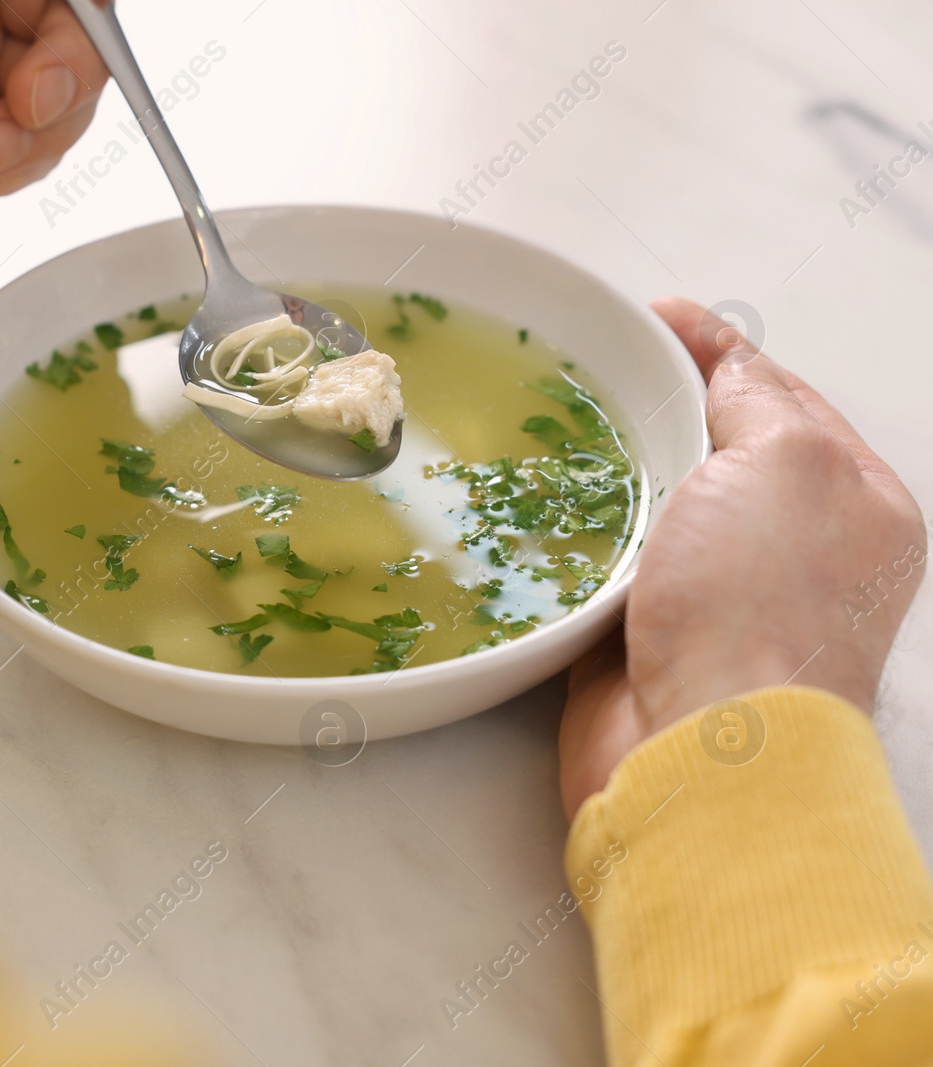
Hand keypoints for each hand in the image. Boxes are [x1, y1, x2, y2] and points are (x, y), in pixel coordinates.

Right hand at [558, 298, 927, 817]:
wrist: (704, 749)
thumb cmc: (760, 605)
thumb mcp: (785, 460)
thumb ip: (755, 396)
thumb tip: (715, 362)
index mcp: (853, 501)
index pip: (781, 396)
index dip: (717, 349)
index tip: (652, 316)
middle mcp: (790, 549)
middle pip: (712, 448)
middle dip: (655, 409)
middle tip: (593, 371)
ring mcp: (714, 596)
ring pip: (650, 505)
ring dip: (606, 474)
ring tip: (554, 429)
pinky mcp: (642, 635)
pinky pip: (600, 563)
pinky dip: (573, 537)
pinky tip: (539, 506)